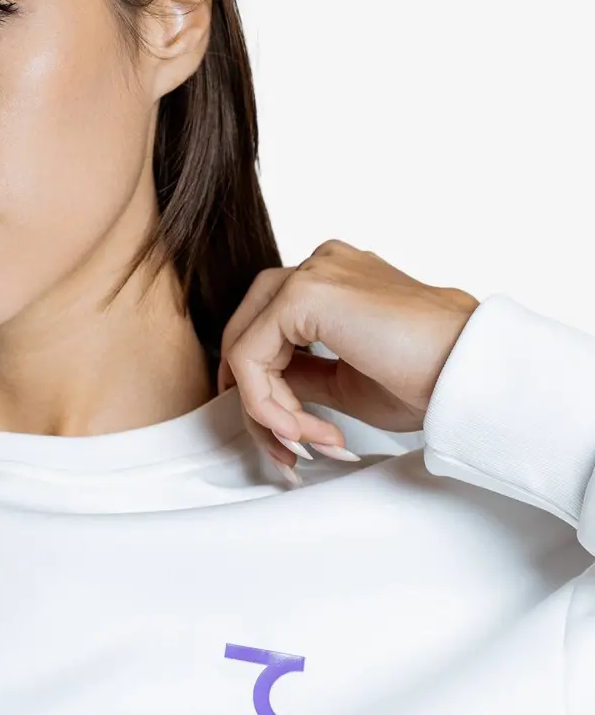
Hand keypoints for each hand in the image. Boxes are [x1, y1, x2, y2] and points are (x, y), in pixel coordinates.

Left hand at [217, 239, 480, 470]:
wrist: (470, 374)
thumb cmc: (429, 379)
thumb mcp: (343, 380)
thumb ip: (300, 374)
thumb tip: (258, 390)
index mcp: (334, 278)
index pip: (268, 329)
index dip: (268, 391)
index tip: (295, 438)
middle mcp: (320, 266)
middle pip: (248, 331)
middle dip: (256, 399)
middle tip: (284, 448)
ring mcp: (312, 272)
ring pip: (244, 346)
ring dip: (267, 409)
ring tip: (310, 443)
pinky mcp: (303, 293)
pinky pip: (250, 356)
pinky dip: (266, 403)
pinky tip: (305, 430)